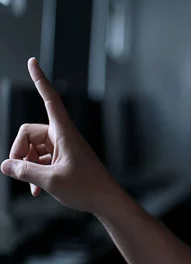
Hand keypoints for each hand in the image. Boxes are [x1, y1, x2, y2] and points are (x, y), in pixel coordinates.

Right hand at [0, 58, 124, 213]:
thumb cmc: (86, 188)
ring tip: (34, 187)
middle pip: (29, 134)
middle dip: (19, 151)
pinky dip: (36, 173)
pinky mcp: (65, 160)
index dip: (40, 80)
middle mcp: (64, 137)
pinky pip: (42, 160)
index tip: (32, 61)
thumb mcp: (50, 181)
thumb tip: (4, 165)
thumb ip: (24, 172)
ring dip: (28, 167)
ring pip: (34, 150)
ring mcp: (64, 149)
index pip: (50, 99)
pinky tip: (37, 190)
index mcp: (64, 133)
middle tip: (19, 172)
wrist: (108, 202)